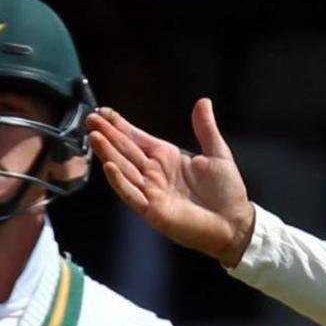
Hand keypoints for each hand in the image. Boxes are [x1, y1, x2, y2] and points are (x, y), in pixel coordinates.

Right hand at [89, 100, 256, 264]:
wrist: (236, 223)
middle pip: (125, 151)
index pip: (137, 138)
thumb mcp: (218, 154)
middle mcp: (154, 173)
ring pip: (124, 169)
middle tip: (90, 119)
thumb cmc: (227, 191)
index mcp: (166, 157)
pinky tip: (109, 167)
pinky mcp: (153, 210)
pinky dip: (120, 182)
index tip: (103, 112)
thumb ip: (206, 129)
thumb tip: (203, 101)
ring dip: (108, 154)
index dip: (120, 125)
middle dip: (107, 135)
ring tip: (95, 136)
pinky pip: (132, 194)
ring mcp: (151, 191)